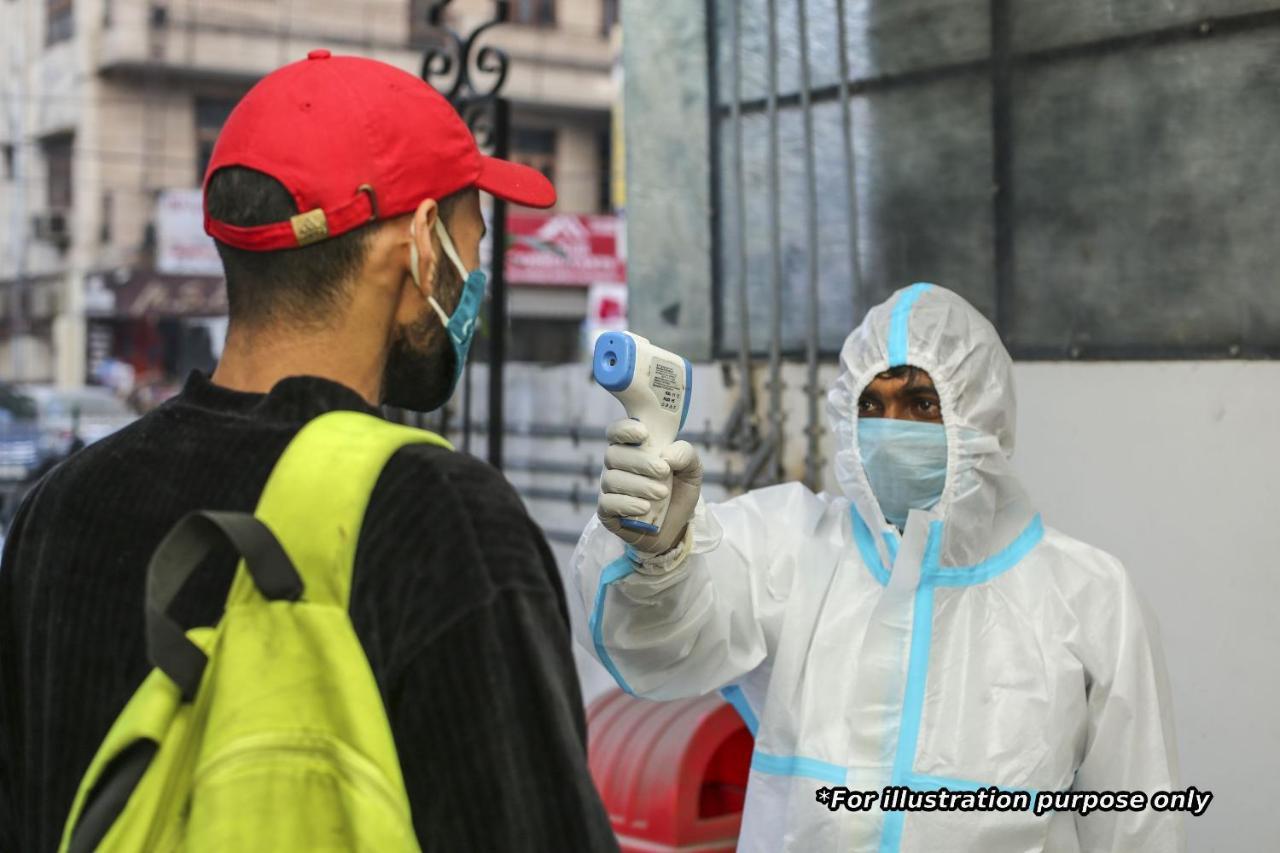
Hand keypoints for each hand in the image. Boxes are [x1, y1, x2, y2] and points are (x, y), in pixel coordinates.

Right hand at [596, 418, 702, 556]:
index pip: (616, 432)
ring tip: (662, 494)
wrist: (676, 527)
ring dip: (639, 485)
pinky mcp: (607, 512)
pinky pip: (606, 503)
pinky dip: (627, 504)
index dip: (624, 430)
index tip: (644, 434)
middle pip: (613, 454)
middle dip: (640, 462)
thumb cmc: (679, 492)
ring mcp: (610, 489)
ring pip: (611, 479)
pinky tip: (645, 507)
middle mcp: (616, 466)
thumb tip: (667, 456)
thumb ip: (685, 454)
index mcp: (632, 449)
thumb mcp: (692, 470)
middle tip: (664, 472)